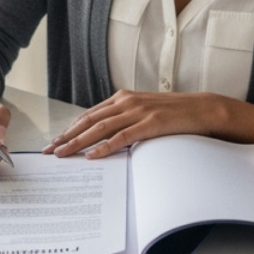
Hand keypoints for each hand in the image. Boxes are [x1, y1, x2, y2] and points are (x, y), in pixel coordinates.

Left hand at [45, 90, 226, 159]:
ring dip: (79, 142)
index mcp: (123, 98)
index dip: (70, 129)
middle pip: (89, 121)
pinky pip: (122, 137)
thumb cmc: (173, 114)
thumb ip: (124, 119)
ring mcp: (138, 111)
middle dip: (67, 136)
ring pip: (100, 128)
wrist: (203, 110)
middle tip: (50, 151)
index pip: (89, 115)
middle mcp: (126, 102)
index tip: (54, 142)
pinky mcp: (150, 123)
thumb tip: (103, 137)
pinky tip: (92, 156)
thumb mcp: (144, 113)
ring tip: (63, 154)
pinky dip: (105, 146)